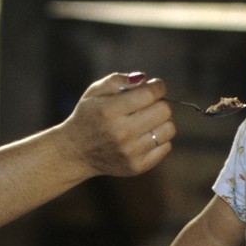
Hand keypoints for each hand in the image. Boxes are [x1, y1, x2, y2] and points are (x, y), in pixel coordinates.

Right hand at [55, 73, 172, 178]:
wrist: (76, 152)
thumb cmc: (89, 116)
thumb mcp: (94, 92)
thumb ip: (118, 81)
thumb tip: (144, 79)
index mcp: (109, 111)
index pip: (150, 94)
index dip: (158, 86)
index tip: (155, 87)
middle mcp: (120, 133)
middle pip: (164, 111)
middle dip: (160, 103)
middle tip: (148, 105)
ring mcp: (130, 152)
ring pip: (169, 129)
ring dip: (161, 122)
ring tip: (147, 121)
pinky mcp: (137, 166)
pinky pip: (166, 147)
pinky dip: (159, 139)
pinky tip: (144, 136)